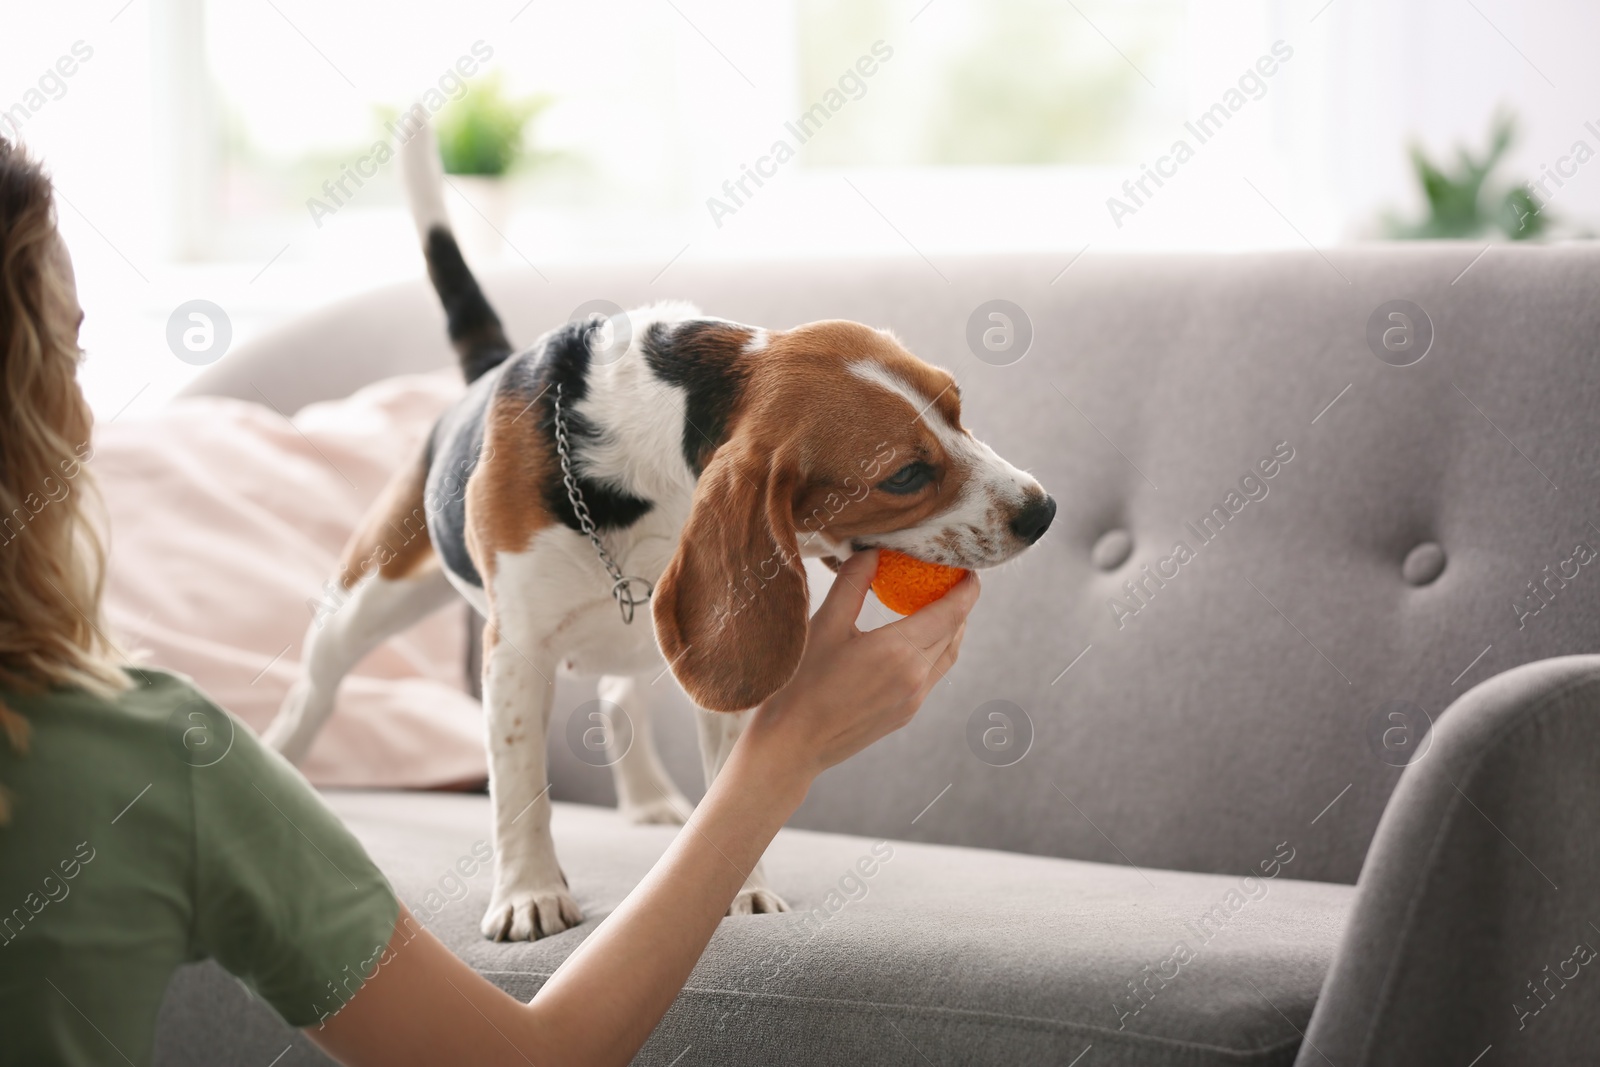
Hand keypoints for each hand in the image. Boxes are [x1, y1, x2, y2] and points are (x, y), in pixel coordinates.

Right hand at [737, 549, 979, 790]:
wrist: (793, 743)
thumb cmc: (802, 682)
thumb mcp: (825, 625)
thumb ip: (852, 584)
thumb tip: (873, 551)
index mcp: (899, 650)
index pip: (951, 612)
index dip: (966, 589)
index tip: (970, 570)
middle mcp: (915, 676)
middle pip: (954, 633)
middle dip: (960, 605)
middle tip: (952, 580)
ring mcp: (913, 699)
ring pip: (947, 656)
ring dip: (951, 630)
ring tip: (941, 608)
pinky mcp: (905, 714)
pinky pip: (933, 676)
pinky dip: (935, 651)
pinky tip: (916, 642)